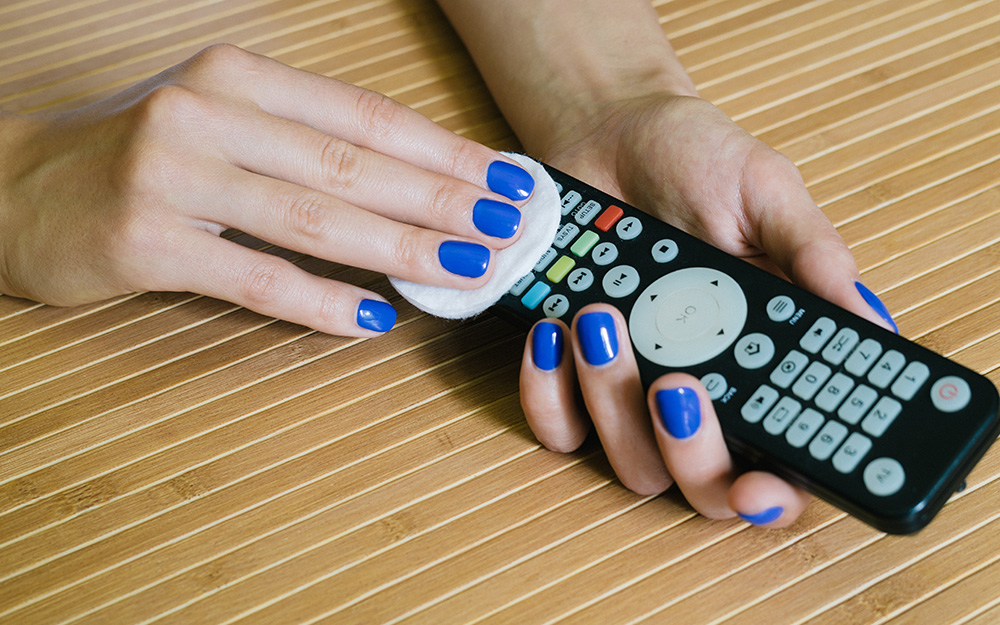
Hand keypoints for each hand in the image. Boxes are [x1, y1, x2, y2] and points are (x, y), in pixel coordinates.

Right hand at [0, 44, 535, 335]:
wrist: (20, 188)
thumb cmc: (146, 159)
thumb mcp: (226, 126)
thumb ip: (308, 148)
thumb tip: (418, 189)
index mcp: (241, 77)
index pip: (366, 116)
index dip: (445, 151)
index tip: (507, 181)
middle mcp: (207, 111)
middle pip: (351, 165)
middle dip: (442, 200)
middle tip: (508, 230)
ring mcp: (171, 173)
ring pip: (312, 217)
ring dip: (400, 247)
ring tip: (466, 270)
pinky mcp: (142, 239)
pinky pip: (251, 276)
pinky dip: (319, 301)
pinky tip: (373, 319)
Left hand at [518, 95, 897, 526]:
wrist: (607, 131)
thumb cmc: (695, 158)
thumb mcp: (764, 191)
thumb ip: (811, 252)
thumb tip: (870, 324)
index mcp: (763, 361)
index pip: (783, 457)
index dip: (774, 493)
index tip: (757, 487)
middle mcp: (702, 390)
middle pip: (703, 482)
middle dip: (690, 453)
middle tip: (676, 386)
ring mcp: (632, 390)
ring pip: (630, 461)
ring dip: (613, 402)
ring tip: (601, 318)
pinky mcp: (572, 376)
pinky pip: (558, 426)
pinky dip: (549, 392)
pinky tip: (552, 332)